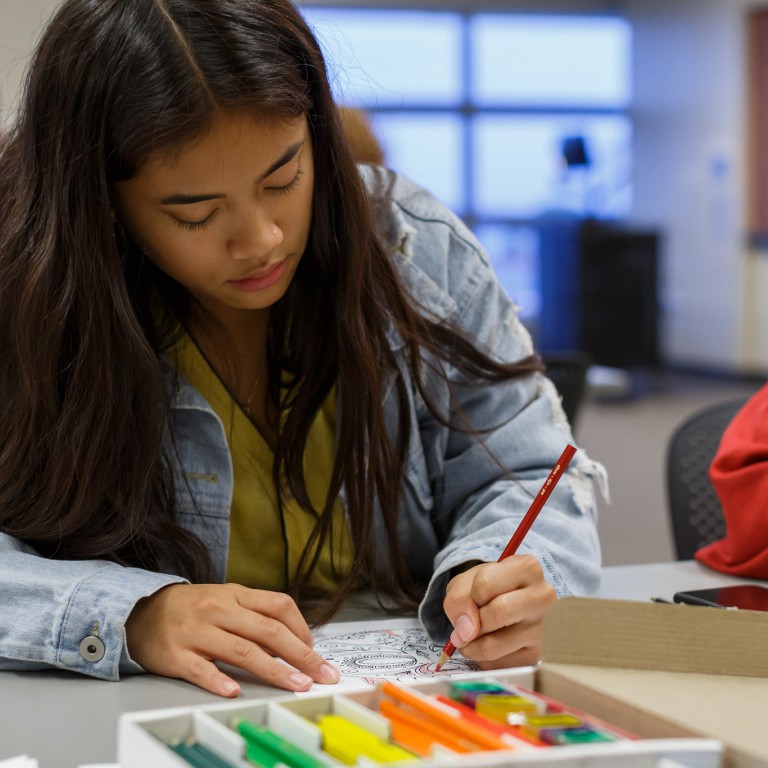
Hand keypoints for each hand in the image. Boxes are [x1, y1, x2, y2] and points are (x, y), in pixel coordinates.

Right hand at [125, 583, 339, 696]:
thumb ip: (256, 617)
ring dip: (273, 669)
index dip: (302, 629)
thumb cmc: (193, 609)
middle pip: (268, 631)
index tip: (315, 652)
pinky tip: (234, 691)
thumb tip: (292, 643)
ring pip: (241, 650)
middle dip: (300, 654)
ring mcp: (198, 631)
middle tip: (321, 674)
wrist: (141, 612)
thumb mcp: (226, 602)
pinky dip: (218, 679)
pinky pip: (200, 669)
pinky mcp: (176, 654)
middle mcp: (220, 610)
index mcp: (236, 595)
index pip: (279, 606)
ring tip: (295, 684)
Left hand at [442, 554, 555, 667]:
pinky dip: (482, 658)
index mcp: (527, 568)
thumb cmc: (490, 589)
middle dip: (473, 621)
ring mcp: (545, 629)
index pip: (485, 584)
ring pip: (494, 646)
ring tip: (474, 635)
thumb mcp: (468, 582)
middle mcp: (544, 596)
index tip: (476, 598)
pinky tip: (490, 644)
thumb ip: (458, 599)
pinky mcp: (538, 656)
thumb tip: (465, 633)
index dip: (471, 595)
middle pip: (497, 613)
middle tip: (470, 622)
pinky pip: (497, 664)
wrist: (511, 605)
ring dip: (472, 644)